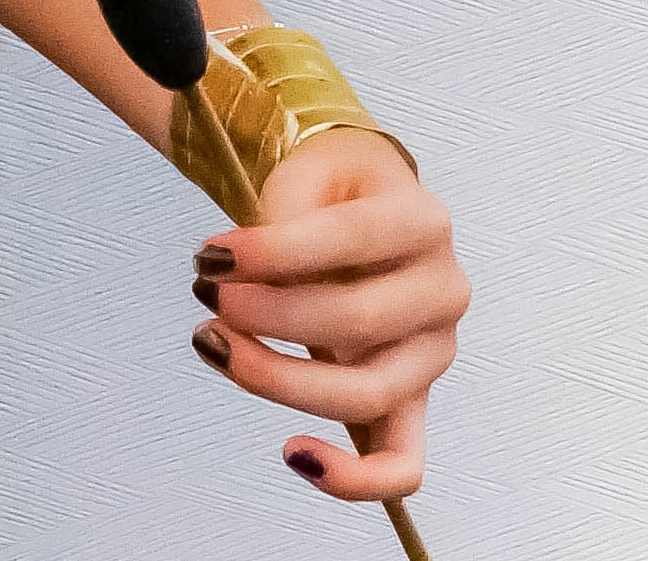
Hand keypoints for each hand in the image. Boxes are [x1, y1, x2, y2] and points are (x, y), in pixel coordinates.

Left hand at [189, 127, 459, 508]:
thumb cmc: (328, 191)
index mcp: (422, 221)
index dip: (273, 251)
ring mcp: (430, 353)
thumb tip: (237, 269)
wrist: (355, 201)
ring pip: (365, 394)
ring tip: (214, 344)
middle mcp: (442, 291)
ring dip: (276, 379)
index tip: (209, 254)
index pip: (351, 239)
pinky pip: (400, 462)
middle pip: (356, 322)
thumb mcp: (306, 172)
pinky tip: (295, 453)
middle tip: (205, 293)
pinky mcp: (410, 399)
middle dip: (264, 314)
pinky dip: (355, 476)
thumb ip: (283, 214)